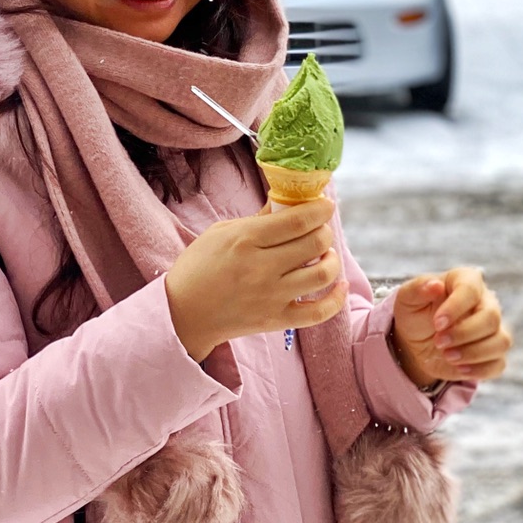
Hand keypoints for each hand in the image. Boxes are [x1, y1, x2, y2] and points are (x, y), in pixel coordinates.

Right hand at [164, 197, 345, 359]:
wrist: (183, 313)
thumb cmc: (198, 267)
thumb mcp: (221, 232)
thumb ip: (258, 218)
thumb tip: (286, 201)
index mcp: (246, 239)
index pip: (297, 220)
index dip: (320, 209)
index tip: (326, 204)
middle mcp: (262, 268)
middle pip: (315, 243)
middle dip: (324, 230)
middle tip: (319, 228)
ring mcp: (271, 296)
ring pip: (322, 274)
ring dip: (331, 259)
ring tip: (324, 254)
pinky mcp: (276, 320)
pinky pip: (319, 312)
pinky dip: (336, 298)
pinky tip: (339, 284)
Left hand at [389, 267, 510, 386]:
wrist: (417, 341)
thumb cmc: (415, 313)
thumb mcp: (408, 298)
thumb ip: (418, 288)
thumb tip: (434, 285)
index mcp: (467, 281)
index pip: (471, 290)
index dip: (455, 307)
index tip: (437, 324)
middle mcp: (486, 303)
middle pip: (491, 318)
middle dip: (464, 333)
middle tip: (439, 342)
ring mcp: (493, 330)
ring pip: (500, 342)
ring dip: (473, 353)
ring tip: (447, 356)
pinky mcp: (493, 354)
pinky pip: (498, 364)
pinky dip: (479, 370)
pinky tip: (460, 369)